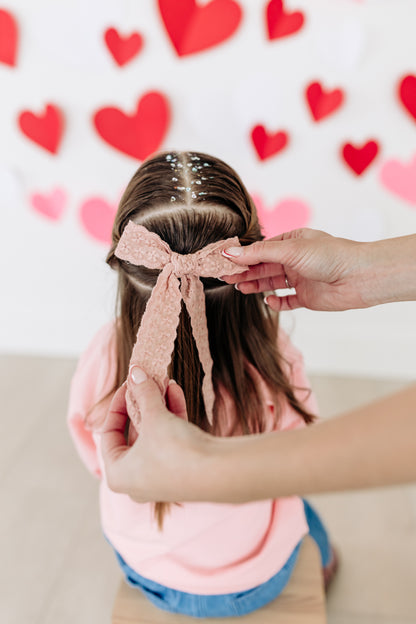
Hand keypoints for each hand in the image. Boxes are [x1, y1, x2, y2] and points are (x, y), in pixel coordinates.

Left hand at [100, 369, 209, 502]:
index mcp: (118, 474)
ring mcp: (159, 478)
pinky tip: (176, 392)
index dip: (117, 405)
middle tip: (147, 382)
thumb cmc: (175, 452)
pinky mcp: (181, 472)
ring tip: (165, 382)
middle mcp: (136, 481)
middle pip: (134, 433)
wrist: (216, 473)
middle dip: (143, 403)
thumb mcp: (154, 416)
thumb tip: (135, 372)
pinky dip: (172, 418)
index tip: (127, 386)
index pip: (108, 434)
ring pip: (154, 435)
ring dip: (160, 407)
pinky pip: (170, 441)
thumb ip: (143, 392)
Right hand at [222, 228, 373, 310]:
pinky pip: (286, 300)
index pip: (260, 248)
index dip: (241, 255)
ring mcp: (301, 278)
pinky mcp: (307, 297)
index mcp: (292, 241)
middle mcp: (295, 259)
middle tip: (224, 276)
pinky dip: (276, 302)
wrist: (359, 277)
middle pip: (263, 266)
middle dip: (244, 271)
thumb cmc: (330, 256)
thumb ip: (258, 254)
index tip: (222, 260)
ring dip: (255, 285)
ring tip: (238, 287)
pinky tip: (268, 301)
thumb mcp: (289, 250)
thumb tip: (230, 252)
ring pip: (271, 282)